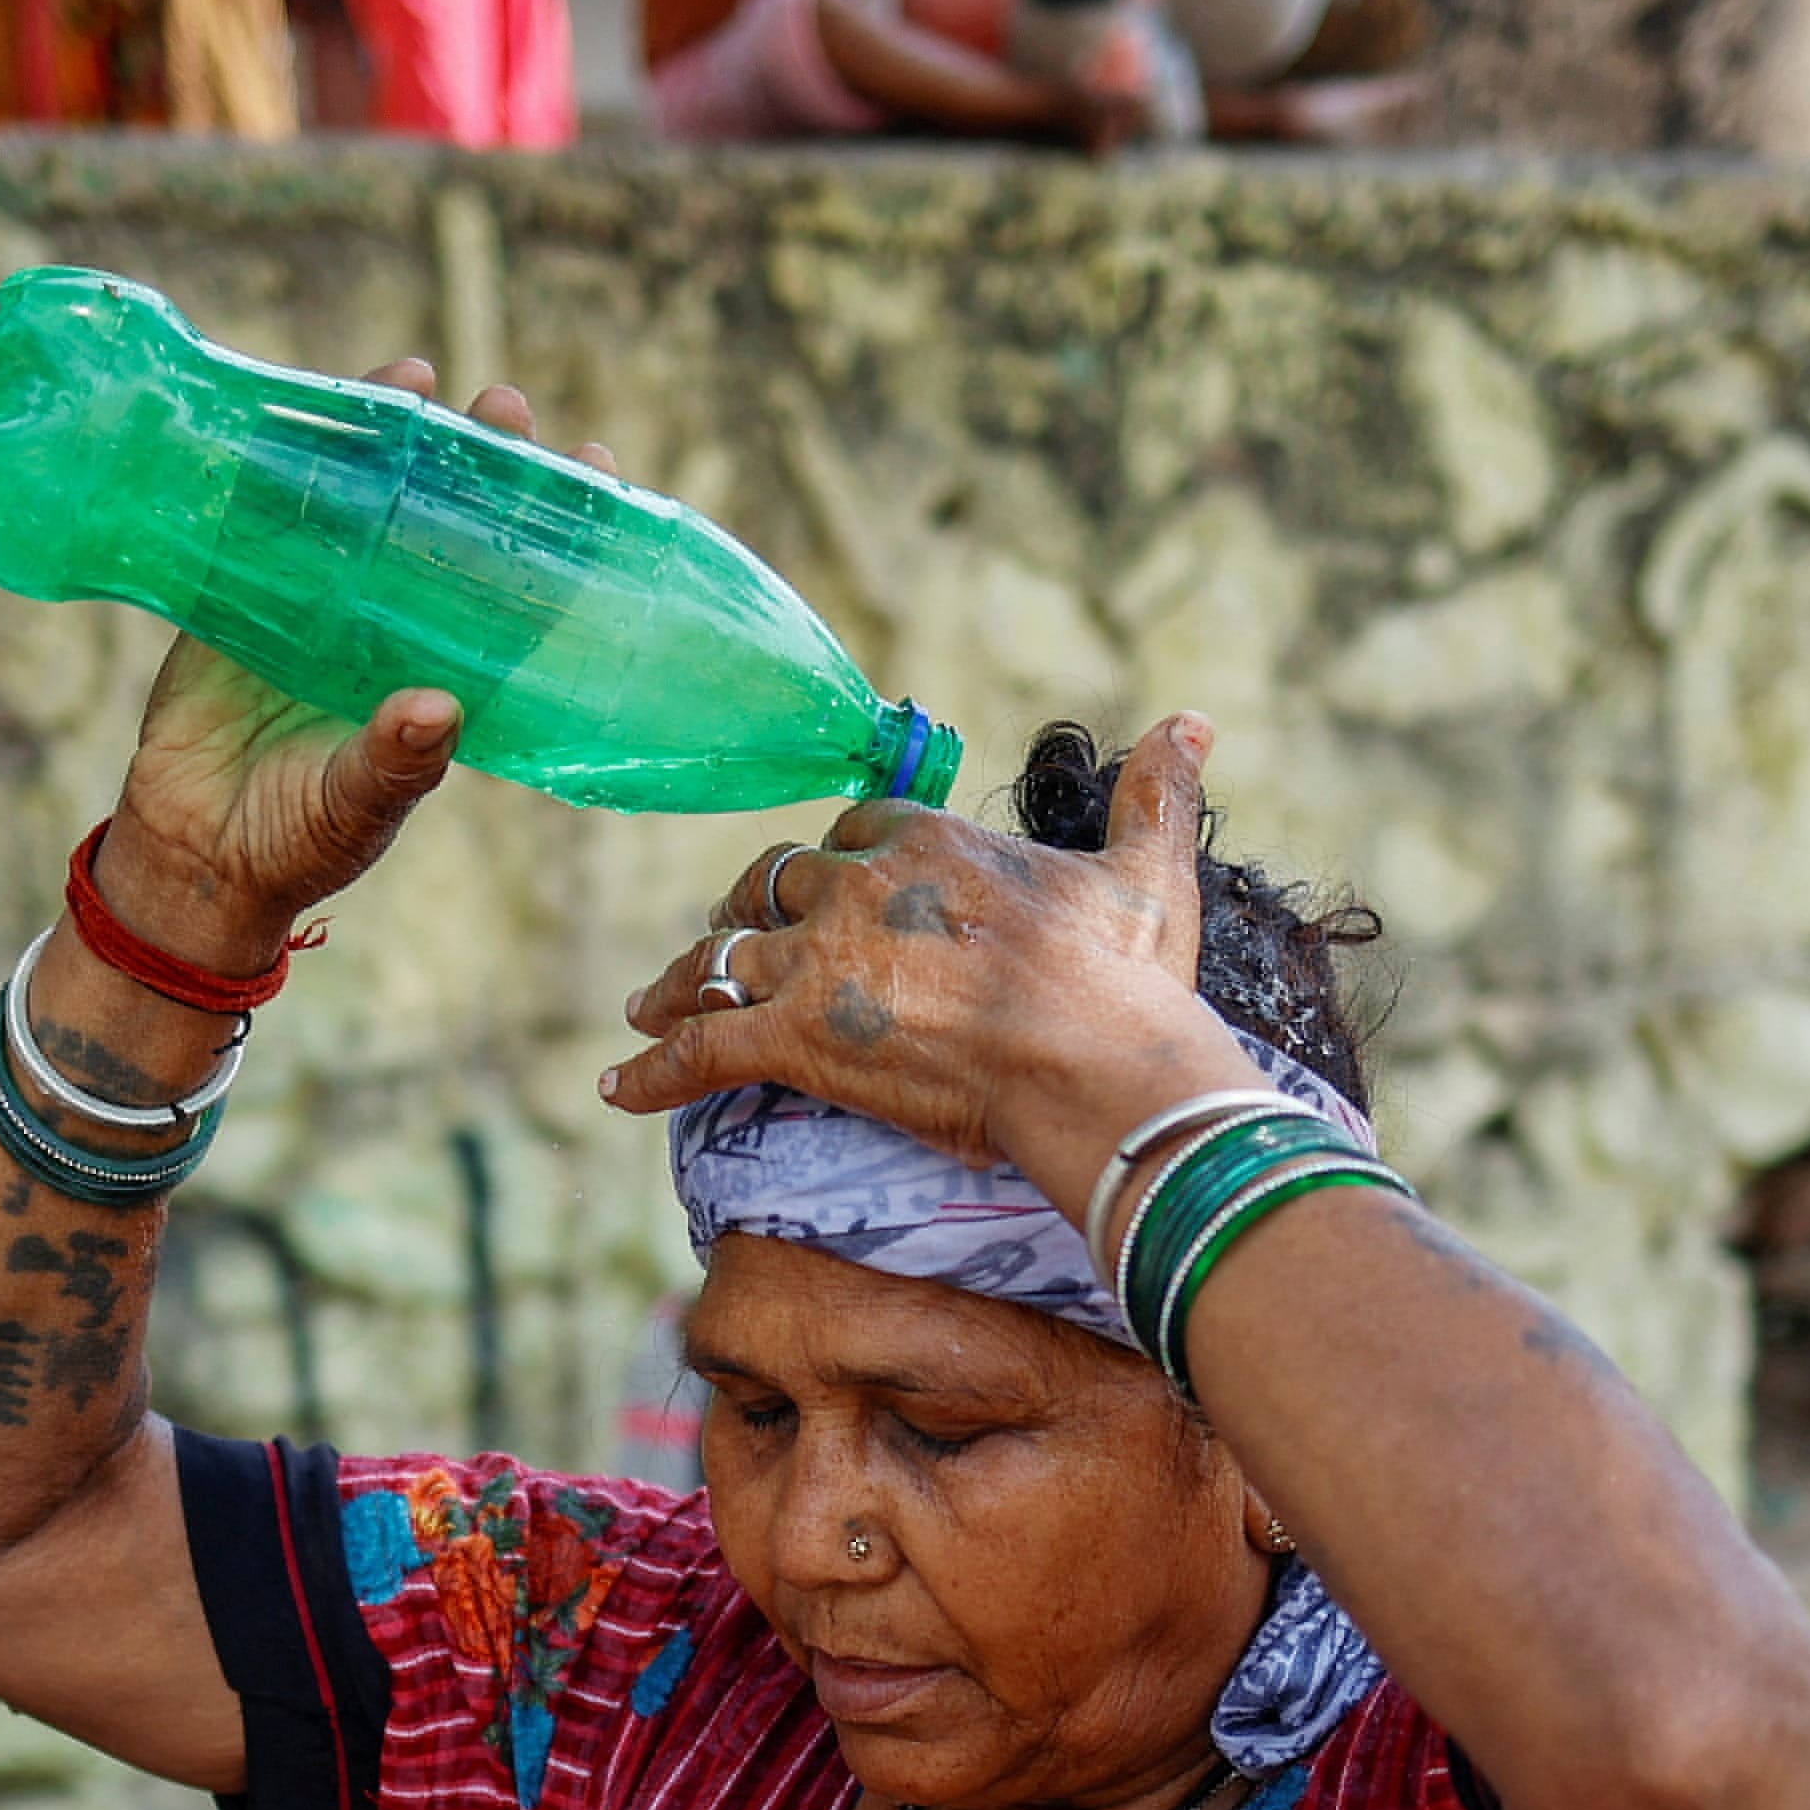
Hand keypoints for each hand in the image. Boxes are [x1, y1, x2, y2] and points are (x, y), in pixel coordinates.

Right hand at [85, 368, 607, 978]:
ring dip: (387, 443)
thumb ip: (395, 764)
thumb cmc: (297, 843)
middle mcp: (389, 627)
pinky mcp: (241, 596)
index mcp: (441, 674)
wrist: (192, 858)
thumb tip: (438, 709)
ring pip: (362, 506)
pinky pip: (267, 519)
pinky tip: (306, 411)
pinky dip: (284, 467)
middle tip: (503, 406)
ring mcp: (317, 605)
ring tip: (415, 379)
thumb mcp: (354, 810)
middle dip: (475, 463)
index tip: (594, 466)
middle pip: (444, 526)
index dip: (555, 532)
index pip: (514, 589)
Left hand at [603, 710, 1240, 1213]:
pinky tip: (616, 1090)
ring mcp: (819, 962)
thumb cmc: (1125, 979)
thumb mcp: (1149, 872)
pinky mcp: (794, 1038)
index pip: (851, 834)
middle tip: (720, 939)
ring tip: (647, 1003)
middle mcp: (858, 888)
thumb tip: (1193, 720)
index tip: (819, 883)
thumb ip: (1156, 793)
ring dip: (681, 980)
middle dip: (745, 910)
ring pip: (721, 959)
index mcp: (927, 841)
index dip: (831, 863)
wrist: (1093, 1064)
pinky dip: (651, 1070)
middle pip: (774, 887)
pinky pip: (698, 1048)